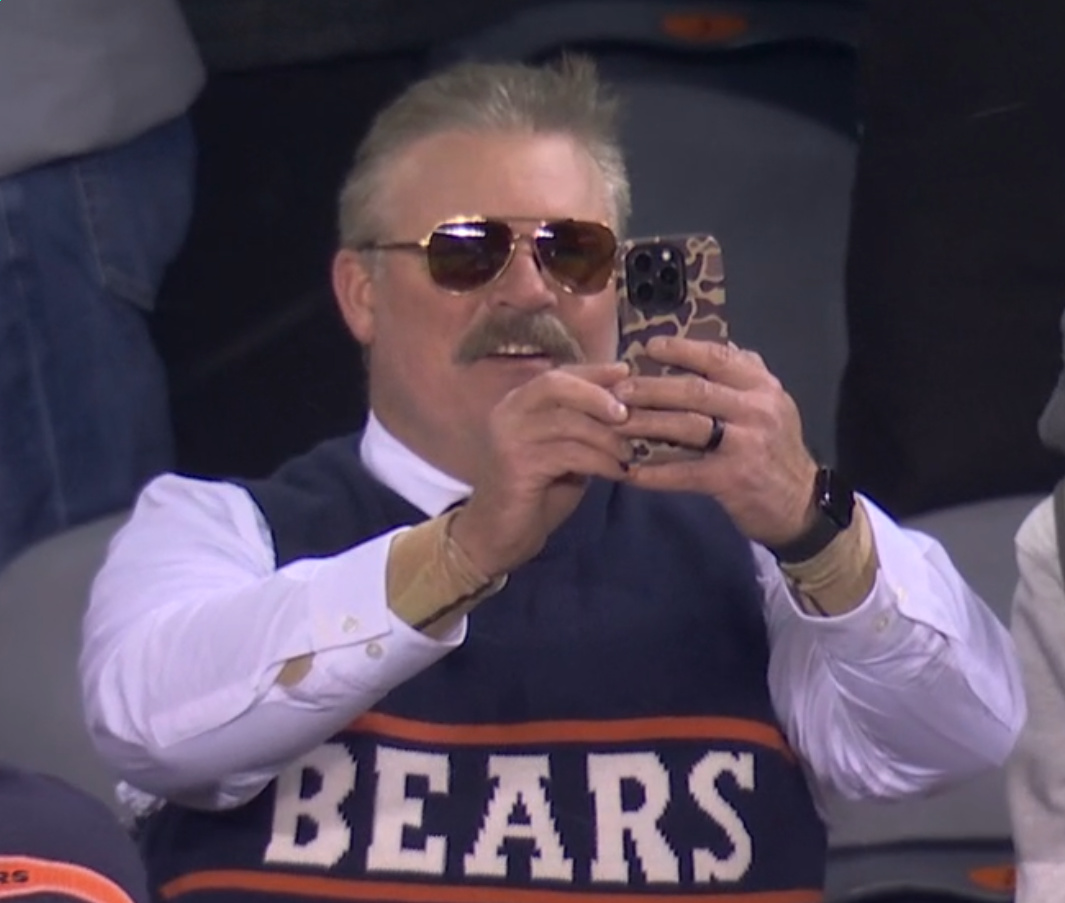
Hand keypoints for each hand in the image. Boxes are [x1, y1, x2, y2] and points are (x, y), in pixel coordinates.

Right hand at [450, 362, 631, 576]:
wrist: (500, 534)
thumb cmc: (537, 492)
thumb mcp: (566, 451)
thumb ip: (585, 427)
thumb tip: (627, 406)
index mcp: (519, 403)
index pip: (558, 374)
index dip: (594, 371)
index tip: (626, 373)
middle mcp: (508, 412)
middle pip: (556, 384)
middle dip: (597, 395)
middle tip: (627, 416)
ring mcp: (509, 438)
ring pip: (567, 421)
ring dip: (606, 437)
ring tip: (629, 453)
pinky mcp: (516, 465)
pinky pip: (569, 454)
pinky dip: (601, 461)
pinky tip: (618, 473)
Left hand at [614, 337, 816, 545]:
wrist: (801, 505)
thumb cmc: (777, 451)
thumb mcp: (773, 405)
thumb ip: (747, 376)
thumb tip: (721, 345)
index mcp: (762, 386)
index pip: (718, 358)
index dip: (682, 350)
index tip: (649, 347)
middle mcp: (756, 409)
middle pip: (694, 391)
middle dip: (651, 388)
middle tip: (618, 388)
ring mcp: (745, 443)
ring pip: (686, 426)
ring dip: (646, 424)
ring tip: (615, 424)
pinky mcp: (733, 478)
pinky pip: (685, 472)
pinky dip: (655, 473)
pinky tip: (630, 472)